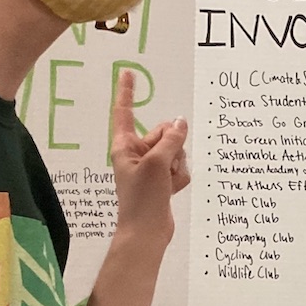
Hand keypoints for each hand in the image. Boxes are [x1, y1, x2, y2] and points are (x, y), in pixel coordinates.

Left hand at [111, 69, 188, 243]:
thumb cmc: (142, 198)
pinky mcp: (161, 181)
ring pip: (175, 150)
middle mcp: (136, 154)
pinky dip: (180, 177)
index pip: (126, 112)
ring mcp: (150, 168)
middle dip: (172, 145)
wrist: (146, 233)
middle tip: (165, 164)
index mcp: (125, 146)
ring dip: (177, 164)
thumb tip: (180, 122)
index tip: (127, 72)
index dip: (127, 92)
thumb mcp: (157, 163)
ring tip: (167, 182)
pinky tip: (172, 190)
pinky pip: (179, 167)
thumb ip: (171, 139)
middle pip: (163, 132)